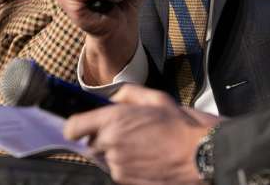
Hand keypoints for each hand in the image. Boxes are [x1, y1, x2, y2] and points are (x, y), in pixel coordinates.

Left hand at [64, 84, 220, 184]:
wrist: (197, 156)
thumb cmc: (178, 126)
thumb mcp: (154, 98)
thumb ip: (127, 94)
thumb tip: (112, 97)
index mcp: (113, 120)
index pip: (73, 128)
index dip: (77, 126)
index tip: (85, 125)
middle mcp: (110, 144)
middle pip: (90, 144)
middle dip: (103, 139)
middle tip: (127, 133)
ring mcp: (117, 166)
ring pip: (105, 159)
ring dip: (116, 153)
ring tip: (142, 146)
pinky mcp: (125, 181)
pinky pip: (118, 172)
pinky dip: (127, 166)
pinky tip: (146, 158)